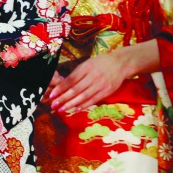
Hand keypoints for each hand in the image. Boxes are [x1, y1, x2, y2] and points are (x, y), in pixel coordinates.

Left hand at [44, 39, 159, 113]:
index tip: (51, 95)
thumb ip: (76, 74)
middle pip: (76, 90)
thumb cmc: (101, 63)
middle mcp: (94, 76)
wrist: (121, 63)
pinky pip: (93, 100)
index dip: (61, 88)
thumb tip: (62, 86)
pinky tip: (75, 109)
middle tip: (53, 106)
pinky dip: (84, 105)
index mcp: (87, 67)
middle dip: (63, 99)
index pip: (71, 79)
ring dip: (71, 104)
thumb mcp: (88, 64)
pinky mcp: (107, 91)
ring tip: (61, 109)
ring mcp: (101, 84)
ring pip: (83, 96)